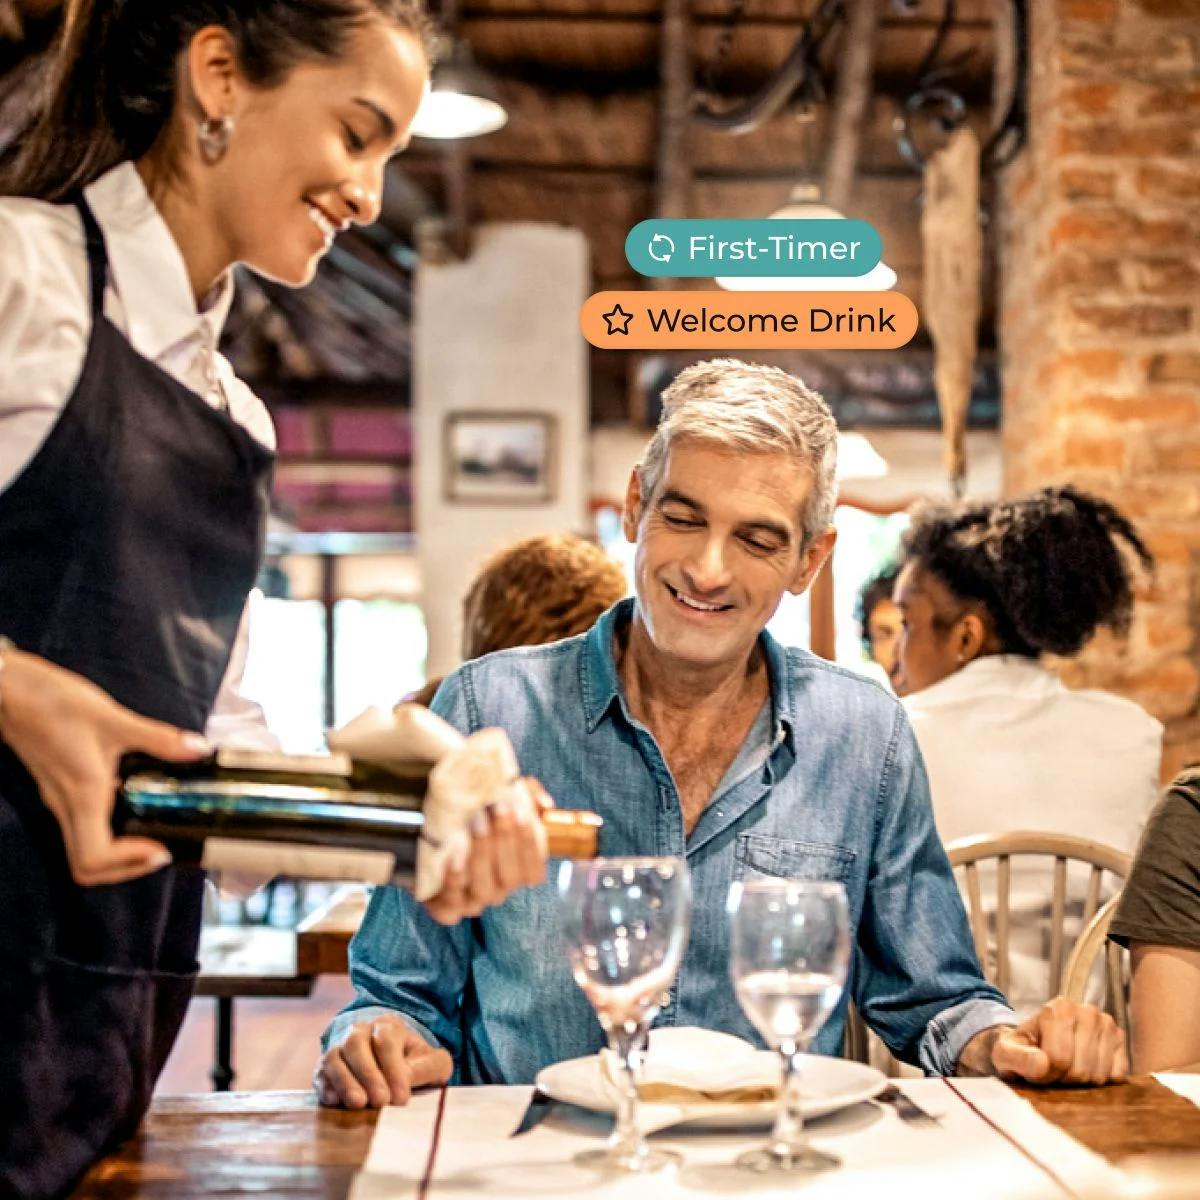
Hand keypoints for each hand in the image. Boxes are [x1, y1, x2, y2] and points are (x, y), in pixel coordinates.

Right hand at [0, 645, 208, 884]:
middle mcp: (66, 806)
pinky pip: (81, 827)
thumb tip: (199, 750)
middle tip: (161, 850)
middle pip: (86, 867)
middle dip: (126, 869)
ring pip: (82, 850)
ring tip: (152, 834)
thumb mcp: (113, 719)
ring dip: (117, 854)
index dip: (127, 865)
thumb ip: (158, 738)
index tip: (160, 851)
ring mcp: (59, 800)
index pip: (93, 859)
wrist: (10, 691)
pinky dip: (107, 831)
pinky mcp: (59, 789)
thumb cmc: (53, 703)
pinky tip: (132, 804)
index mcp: (81, 796)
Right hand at [315, 1014, 452, 1107]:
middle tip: (380, 1101)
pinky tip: (334, 1101)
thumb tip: (406, 1080)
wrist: (393, 1069)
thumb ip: (427, 1068)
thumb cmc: (415, 1065)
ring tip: (358, 1104)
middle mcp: (359, 1032)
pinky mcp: (324, 1071)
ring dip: (345, 1081)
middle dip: (369, 1074)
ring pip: (334, 1057)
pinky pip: (320, 1074)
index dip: (393, 1068)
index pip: (386, 1040)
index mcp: (387, 1026)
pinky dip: (325, 1086)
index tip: (401, 1097)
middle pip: (356, 1043)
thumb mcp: (433, 1063)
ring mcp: (339, 1049)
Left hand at [422, 777, 552, 924]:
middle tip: (494, 808)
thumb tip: (543, 804)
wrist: (422, 835)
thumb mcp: (499, 799)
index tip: (520, 812)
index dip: (530, 843)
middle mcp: (499, 889)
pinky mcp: (446, 910)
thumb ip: (526, 797)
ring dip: (481, 855)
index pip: (534, 870)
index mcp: (517, 871)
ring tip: (474, 823)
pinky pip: (453, 905)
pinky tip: (454, 855)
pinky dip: (455, 880)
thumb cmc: (469, 817)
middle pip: (511, 877)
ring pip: (485, 889)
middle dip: (504, 840)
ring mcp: (473, 902)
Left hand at [990, 997, 1128, 1084]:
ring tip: (1065, 1069)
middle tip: (1051, 1070)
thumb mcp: (1005, 1054)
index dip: (1045, 1074)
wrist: (1036, 1046)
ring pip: (1099, 1075)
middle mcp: (1087, 1011)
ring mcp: (1107, 1025)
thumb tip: (1041, 1064)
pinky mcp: (1120, 1042)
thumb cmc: (1020, 1050)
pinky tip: (1084, 1069)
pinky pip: (1117, 1076)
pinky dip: (1100, 1081)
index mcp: (1059, 1008)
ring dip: (1081, 1083)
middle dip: (1063, 1079)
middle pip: (1081, 1070)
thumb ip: (1016, 1058)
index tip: (1035, 1067)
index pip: (1059, 1059)